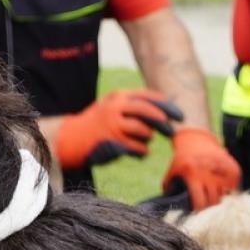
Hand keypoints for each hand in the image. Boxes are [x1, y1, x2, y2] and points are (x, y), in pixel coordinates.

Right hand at [53, 88, 182, 169]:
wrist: (71, 138)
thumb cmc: (98, 124)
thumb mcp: (113, 108)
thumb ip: (134, 108)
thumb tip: (163, 113)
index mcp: (118, 96)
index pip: (147, 96)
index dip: (166, 105)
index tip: (178, 115)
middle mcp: (115, 107)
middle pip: (147, 110)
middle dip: (163, 120)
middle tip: (172, 130)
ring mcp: (113, 124)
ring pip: (143, 130)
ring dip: (147, 138)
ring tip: (143, 142)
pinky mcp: (112, 142)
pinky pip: (137, 148)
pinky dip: (142, 152)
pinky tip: (140, 153)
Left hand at [164, 125, 240, 210]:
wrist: (196, 140)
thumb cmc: (182, 160)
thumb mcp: (172, 171)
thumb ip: (169, 188)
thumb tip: (169, 205)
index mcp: (192, 173)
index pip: (199, 200)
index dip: (198, 209)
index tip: (197, 211)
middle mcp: (208, 171)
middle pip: (213, 200)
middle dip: (209, 205)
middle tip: (205, 204)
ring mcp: (222, 168)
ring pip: (224, 194)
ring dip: (218, 197)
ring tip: (211, 193)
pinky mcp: (232, 167)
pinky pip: (233, 186)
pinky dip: (228, 189)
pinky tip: (221, 186)